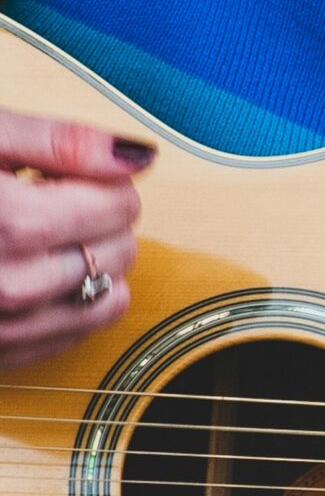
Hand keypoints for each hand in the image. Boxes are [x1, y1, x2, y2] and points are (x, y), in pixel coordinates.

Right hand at [0, 108, 153, 368]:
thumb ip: (58, 141)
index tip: (72, 171)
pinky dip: (76, 300)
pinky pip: (80, 331)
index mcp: (10, 224)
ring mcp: (8, 328)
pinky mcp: (2, 354)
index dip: (105, 180)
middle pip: (121, 249)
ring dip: (97, 262)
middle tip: (52, 198)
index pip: (120, 203)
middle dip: (103, 219)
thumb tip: (140, 155)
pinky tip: (36, 271)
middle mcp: (14, 285)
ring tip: (45, 236)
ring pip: (111, 296)